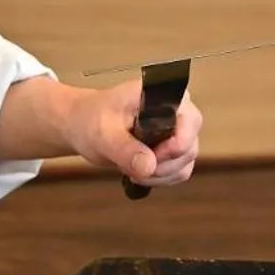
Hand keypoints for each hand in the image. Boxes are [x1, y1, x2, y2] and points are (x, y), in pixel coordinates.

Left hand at [66, 79, 201, 190]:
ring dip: (160, 175)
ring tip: (132, 170)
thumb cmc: (92, 119)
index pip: (190, 122)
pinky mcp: (172, 150)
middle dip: (162, 165)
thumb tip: (149, 166)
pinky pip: (179, 172)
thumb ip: (124, 148)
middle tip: (133, 167)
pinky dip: (160, 179)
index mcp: (166, 95)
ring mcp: (178, 132)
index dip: (174, 145)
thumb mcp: (102, 133)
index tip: (148, 155)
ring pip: (185, 163)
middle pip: (189, 147)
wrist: (83, 125)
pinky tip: (139, 174)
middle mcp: (179, 112)